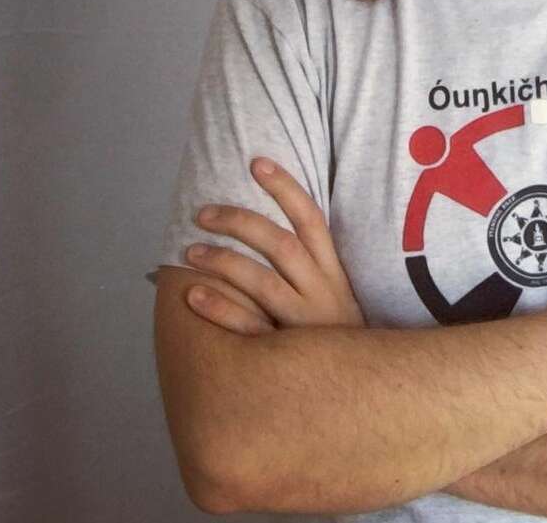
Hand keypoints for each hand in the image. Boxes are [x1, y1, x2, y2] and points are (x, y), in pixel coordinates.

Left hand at [184, 157, 365, 334]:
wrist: (356, 384)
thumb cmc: (334, 330)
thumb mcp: (335, 290)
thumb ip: (311, 261)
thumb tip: (275, 219)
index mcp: (332, 269)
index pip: (311, 218)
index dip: (285, 188)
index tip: (257, 163)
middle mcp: (320, 290)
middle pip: (281, 245)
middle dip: (241, 222)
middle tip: (204, 212)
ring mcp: (303, 321)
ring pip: (262, 282)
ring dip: (223, 262)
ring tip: (190, 251)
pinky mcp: (285, 352)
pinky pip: (248, 327)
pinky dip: (220, 309)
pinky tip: (192, 296)